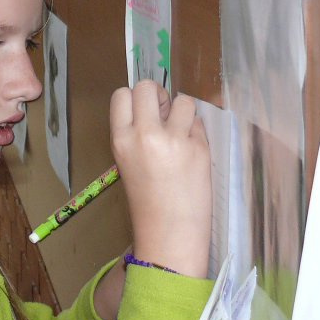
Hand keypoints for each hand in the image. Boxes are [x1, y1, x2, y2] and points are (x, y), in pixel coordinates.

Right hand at [111, 81, 210, 277]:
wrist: (169, 232)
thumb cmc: (147, 200)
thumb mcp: (128, 162)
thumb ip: (136, 133)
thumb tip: (158, 105)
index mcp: (120, 139)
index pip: (122, 94)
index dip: (135, 99)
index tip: (144, 112)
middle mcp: (144, 134)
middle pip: (148, 87)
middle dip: (158, 95)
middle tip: (164, 116)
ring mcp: (174, 140)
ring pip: (182, 100)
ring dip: (183, 112)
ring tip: (181, 134)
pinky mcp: (199, 147)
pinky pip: (199, 123)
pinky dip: (197, 132)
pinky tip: (192, 151)